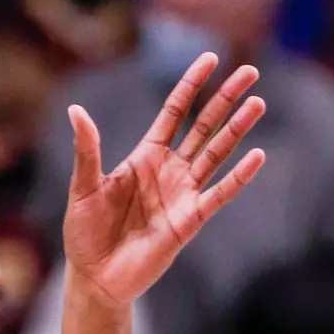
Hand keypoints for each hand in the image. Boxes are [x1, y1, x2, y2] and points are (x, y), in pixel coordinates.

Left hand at [64, 53, 265, 307]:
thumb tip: (76, 111)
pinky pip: (219, 194)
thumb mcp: (83, 186)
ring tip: (257, 103)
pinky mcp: (190, 220)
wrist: (95, 276)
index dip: (191, 85)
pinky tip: (256, 155)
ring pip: (216, 154)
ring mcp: (183, 194)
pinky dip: (237, 176)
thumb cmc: (86, 231)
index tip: (210, 58)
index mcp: (144, 157)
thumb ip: (87, 150)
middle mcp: (169, 170)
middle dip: (225, 99)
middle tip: (250, 71)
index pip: (174, 112)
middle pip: (203, 126)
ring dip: (236, 130)